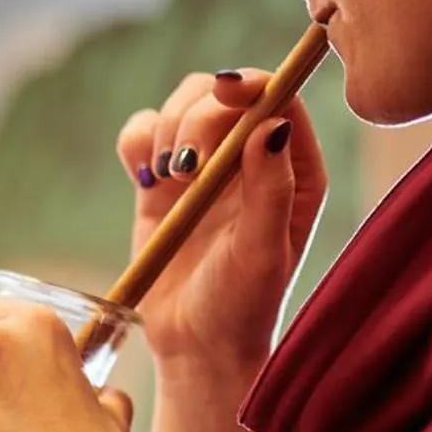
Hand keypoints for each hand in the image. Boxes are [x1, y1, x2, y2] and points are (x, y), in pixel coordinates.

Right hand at [123, 70, 328, 381]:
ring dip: (165, 130)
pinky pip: (143, 134)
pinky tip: (144, 180)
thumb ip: (269, 188)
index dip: (251, 85)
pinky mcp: (162, 182)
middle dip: (197, 118)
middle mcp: (252, 160)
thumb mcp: (261, 252)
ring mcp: (204, 167)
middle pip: (222, 95)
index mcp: (294, 170)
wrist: (196, 346)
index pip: (278, 98)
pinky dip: (136, 144)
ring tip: (168, 180)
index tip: (224, 95)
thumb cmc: (241, 307)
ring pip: (181, 105)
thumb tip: (270, 122)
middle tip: (187, 169)